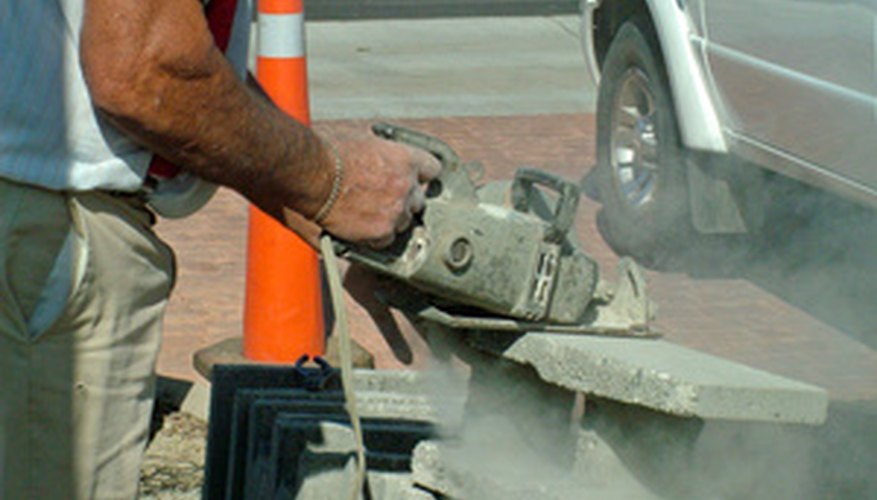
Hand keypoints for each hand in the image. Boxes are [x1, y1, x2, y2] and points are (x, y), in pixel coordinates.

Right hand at [318, 134, 440, 247]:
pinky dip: (375, 238)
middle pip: (418, 201)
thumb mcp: (364, 144)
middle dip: (403, 201)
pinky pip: (387, 240)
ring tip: (365, 215)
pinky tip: (359, 228)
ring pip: (404, 222)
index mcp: (406, 159)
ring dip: (390, 221)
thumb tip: (383, 166)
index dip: (419, 176)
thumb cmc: (328, 155)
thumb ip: (384, 159)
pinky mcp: (382, 231)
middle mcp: (406, 185)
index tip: (411, 180)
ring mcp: (396, 210)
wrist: (310, 175)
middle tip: (382, 201)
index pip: (432, 170)